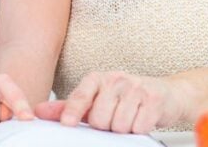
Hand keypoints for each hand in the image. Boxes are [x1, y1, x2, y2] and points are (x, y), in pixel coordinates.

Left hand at [34, 71, 187, 133]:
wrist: (168, 93)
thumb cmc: (128, 97)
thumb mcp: (97, 98)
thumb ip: (70, 106)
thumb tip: (39, 111)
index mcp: (98, 79)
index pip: (81, 96)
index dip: (73, 112)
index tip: (67, 124)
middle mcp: (116, 79)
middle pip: (99, 119)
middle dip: (106, 126)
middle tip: (116, 118)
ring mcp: (136, 88)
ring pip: (118, 126)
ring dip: (124, 129)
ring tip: (130, 117)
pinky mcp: (154, 99)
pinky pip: (138, 128)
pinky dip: (140, 129)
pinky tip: (142, 119)